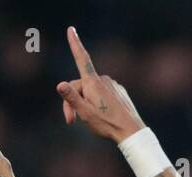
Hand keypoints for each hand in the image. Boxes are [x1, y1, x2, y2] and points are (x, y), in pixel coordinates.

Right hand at [55, 26, 144, 142]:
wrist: (131, 131)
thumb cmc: (107, 123)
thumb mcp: (85, 113)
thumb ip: (71, 98)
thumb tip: (60, 84)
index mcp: (93, 83)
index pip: (81, 59)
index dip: (75, 44)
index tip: (71, 29)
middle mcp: (103, 79)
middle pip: (80, 85)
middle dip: (73, 101)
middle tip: (71, 121)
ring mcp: (113, 84)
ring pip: (92, 90)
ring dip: (86, 103)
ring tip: (91, 119)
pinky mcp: (119, 91)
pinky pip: (103, 93)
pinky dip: (98, 102)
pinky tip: (104, 115)